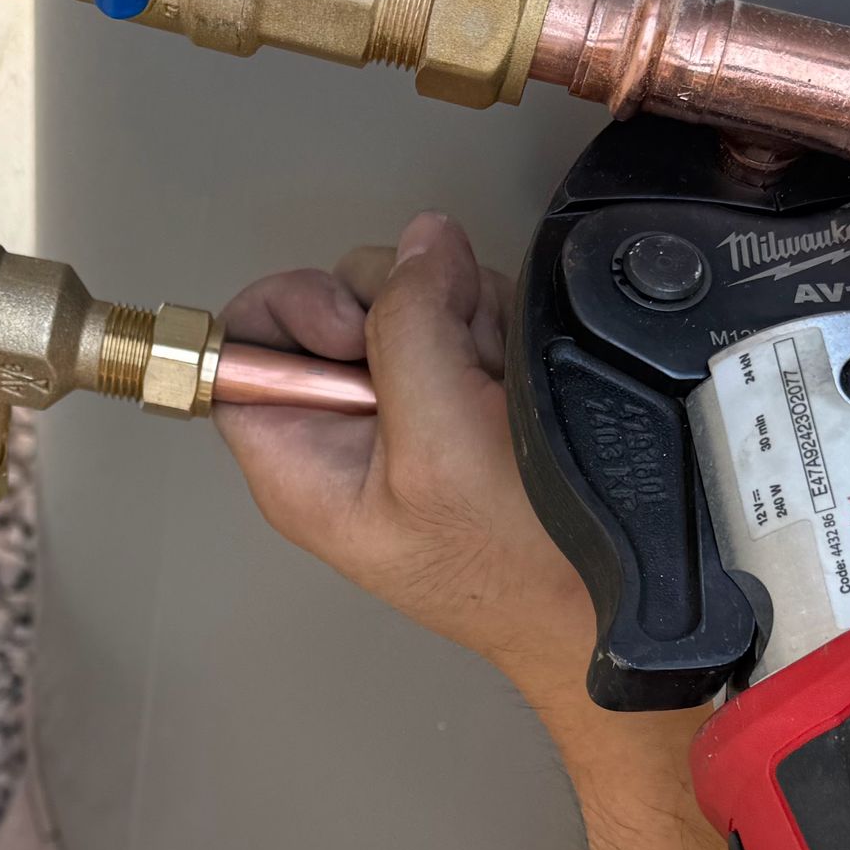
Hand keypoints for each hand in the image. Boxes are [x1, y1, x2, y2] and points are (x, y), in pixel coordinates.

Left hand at [216, 213, 594, 716]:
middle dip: (406, 308)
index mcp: (303, 458)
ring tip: (501, 387)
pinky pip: (471, 321)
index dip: (293, 311)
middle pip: (336, 303)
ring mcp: (413, 411)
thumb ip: (413, 327)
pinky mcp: (469, 400)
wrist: (605, 605)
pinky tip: (521, 384)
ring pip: (413, 301)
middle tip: (457, 367)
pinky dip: (503, 333)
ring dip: (469, 320)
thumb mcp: (441, 444)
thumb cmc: (519, 569)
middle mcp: (348, 430)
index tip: (353, 330)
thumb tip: (424, 243)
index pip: (244, 344)